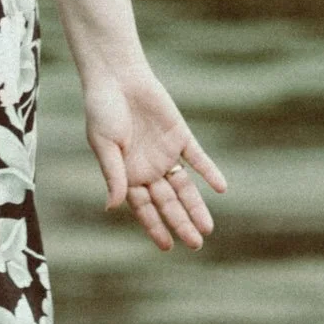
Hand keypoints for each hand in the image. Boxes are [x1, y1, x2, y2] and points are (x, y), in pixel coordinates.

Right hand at [83, 63, 226, 250]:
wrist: (118, 77)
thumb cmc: (103, 110)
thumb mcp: (104, 145)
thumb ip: (113, 175)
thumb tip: (112, 207)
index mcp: (126, 175)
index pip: (144, 208)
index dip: (155, 226)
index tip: (167, 246)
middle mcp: (147, 169)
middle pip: (167, 202)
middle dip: (180, 223)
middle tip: (195, 243)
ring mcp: (165, 153)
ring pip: (184, 186)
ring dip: (196, 205)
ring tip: (207, 227)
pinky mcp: (180, 136)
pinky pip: (197, 158)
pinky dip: (208, 172)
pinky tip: (220, 188)